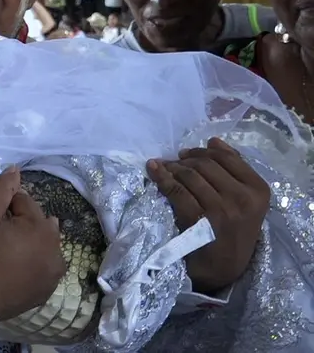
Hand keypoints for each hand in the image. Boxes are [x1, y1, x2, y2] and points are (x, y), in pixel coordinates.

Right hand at [0, 167, 64, 339]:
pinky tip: (9, 268)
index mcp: (44, 230)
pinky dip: (29, 263)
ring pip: (40, 246)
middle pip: (36, 223)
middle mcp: (57, 253)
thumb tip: (15, 170)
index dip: (2, 206)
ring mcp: (52, 277)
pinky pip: (39, 267)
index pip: (23, 201)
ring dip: (26, 243)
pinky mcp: (43, 294)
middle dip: (18, 223)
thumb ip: (1, 189)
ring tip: (1, 252)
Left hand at [147, 137, 269, 292]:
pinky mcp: (198, 220)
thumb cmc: (232, 233)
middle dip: (185, 160)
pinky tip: (153, 171)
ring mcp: (220, 210)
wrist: (222, 270)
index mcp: (258, 191)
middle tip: (173, 161)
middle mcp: (242, 198)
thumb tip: (214, 141)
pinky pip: (175, 190)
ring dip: (172, 167)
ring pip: (189, 175)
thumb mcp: (245, 203)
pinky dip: (161, 178)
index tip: (188, 153)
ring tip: (162, 167)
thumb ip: (234, 171)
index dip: (204, 151)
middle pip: (206, 165)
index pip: (228, 158)